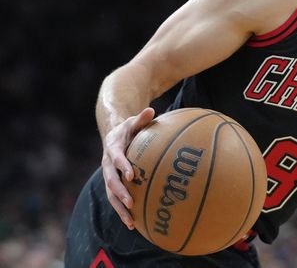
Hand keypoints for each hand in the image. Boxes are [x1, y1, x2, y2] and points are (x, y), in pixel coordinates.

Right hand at [101, 107, 154, 228]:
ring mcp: (108, 176)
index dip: (123, 166)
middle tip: (131, 203)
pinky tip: (134, 224)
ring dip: (120, 209)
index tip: (133, 175)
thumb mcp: (133, 121)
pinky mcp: (112, 184)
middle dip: (121, 193)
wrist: (113, 134)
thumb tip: (151, 109)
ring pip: (111, 195)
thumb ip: (141, 118)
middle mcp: (107, 165)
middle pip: (111, 181)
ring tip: (131, 222)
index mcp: (113, 149)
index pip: (117, 159)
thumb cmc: (128, 128)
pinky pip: (116, 200)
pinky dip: (122, 211)